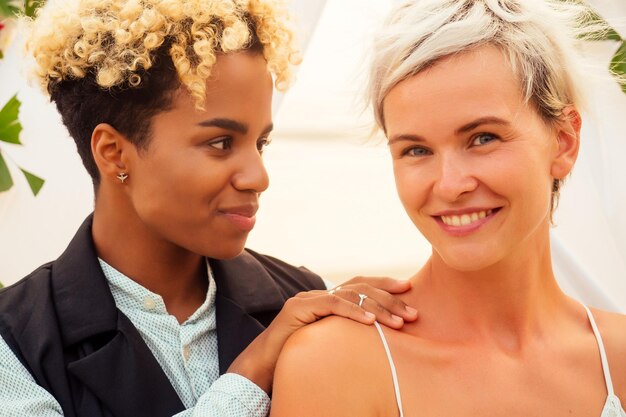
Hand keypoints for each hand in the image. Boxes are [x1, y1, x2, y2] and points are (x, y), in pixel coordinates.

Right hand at [227, 276, 416, 392]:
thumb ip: (350, 335)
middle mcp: (319, 294)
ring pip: (349, 295)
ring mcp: (308, 299)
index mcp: (328, 300)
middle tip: (413, 313)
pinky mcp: (299, 308)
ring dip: (378, 308)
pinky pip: (331, 304)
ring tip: (399, 322)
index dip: (384, 285)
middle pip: (359, 287)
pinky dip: (353, 312)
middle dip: (389, 298)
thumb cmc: (299, 358)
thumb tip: (380, 338)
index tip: (409, 289)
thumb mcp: (332, 344)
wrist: (264, 366)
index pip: (360, 286)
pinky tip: (371, 322)